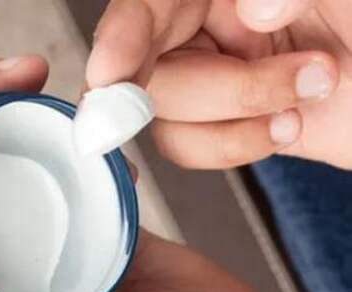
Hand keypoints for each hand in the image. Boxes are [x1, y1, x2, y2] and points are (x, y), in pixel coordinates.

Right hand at [87, 0, 351, 168]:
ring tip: (310, 91)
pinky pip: (186, 146)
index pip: (150, 4)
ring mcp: (209, 77)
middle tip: (302, 74)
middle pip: (145, 68)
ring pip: (162, 115)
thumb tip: (248, 9)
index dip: (122, 34)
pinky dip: (233, 146)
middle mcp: (204, 27)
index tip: (112, 70)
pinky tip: (285, 127)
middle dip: (219, 86)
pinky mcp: (220, 123)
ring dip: (237, 115)